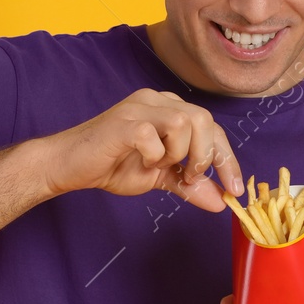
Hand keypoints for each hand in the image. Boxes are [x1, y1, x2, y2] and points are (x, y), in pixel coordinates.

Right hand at [42, 88, 243, 211]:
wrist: (70, 166)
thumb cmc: (112, 165)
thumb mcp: (159, 178)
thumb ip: (189, 185)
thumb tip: (221, 202)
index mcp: (169, 109)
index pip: (212, 127)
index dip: (227, 159)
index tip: (234, 189)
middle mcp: (157, 100)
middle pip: (204, 119)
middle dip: (205, 156)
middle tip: (187, 178)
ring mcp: (139, 107)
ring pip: (183, 123)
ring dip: (177, 154)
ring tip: (157, 166)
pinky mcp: (123, 121)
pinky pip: (153, 136)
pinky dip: (154, 156)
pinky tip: (140, 162)